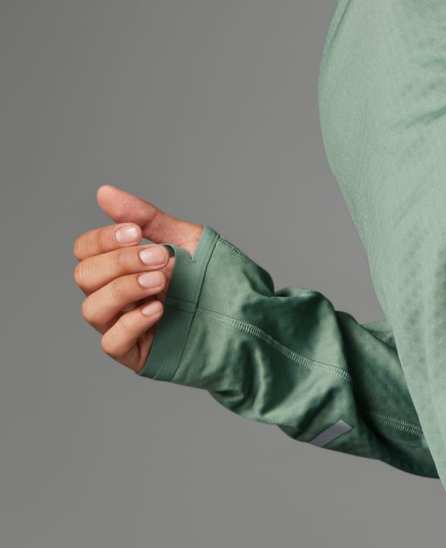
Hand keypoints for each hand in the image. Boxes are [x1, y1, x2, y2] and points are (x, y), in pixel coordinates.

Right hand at [73, 184, 204, 372]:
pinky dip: (130, 323)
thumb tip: (104, 192)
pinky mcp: (139, 355)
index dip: (103, 238)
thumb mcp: (189, 243)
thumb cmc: (222, 282)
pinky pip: (112, 343)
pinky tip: (158, 309)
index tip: (136, 231)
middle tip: (163, 257)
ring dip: (123, 289)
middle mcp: (119, 297)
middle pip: (85, 276)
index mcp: (124, 268)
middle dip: (120, 261)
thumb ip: (147, 220)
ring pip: (93, 308)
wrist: (258, 320)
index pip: (86, 250)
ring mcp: (127, 327)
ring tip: (161, 281)